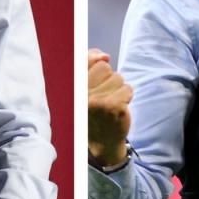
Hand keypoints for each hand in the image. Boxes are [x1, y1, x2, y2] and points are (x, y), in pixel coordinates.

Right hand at [88, 48, 132, 166]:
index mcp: (70, 87)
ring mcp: (96, 100)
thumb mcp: (84, 87)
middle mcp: (80, 93)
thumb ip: (90, 64)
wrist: (101, 142)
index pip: (85, 59)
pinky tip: (117, 109)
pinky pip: (127, 89)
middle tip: (102, 96)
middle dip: (108, 79)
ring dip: (118, 89)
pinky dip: (126, 97)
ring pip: (118, 78)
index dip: (95, 63)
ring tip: (109, 103)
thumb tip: (104, 56)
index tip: (95, 78)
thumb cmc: (93, 110)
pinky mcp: (112, 106)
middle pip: (104, 67)